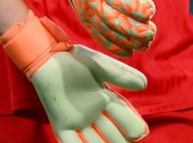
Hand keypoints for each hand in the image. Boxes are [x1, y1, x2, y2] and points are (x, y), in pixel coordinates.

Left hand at [0, 12, 148, 142]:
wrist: (48, 58)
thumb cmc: (74, 60)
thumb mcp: (100, 66)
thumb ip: (121, 74)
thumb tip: (144, 84)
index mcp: (107, 101)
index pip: (125, 119)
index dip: (132, 126)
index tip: (138, 132)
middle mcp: (95, 115)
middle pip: (113, 134)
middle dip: (120, 140)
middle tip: (126, 142)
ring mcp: (78, 122)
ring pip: (96, 142)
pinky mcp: (62, 125)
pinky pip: (71, 142)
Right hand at [31, 0, 155, 56]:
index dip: (137, 7)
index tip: (151, 9)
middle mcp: (91, 1)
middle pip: (114, 21)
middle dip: (136, 30)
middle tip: (152, 31)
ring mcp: (87, 15)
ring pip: (109, 33)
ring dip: (130, 41)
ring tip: (146, 42)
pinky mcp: (86, 24)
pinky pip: (100, 39)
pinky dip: (116, 48)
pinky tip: (130, 50)